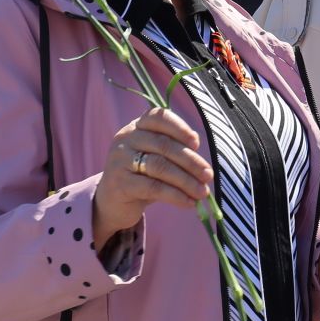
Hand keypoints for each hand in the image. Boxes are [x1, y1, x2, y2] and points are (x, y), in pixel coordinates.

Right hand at [94, 109, 214, 244]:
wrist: (111, 203)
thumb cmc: (140, 176)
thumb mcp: (156, 158)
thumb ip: (174, 149)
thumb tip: (197, 146)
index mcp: (136, 126)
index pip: (158, 118)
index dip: (179, 128)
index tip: (196, 143)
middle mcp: (126, 139)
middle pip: (164, 145)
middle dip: (190, 161)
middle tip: (208, 175)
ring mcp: (120, 160)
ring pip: (160, 167)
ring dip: (186, 180)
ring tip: (202, 192)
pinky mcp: (120, 183)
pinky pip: (153, 187)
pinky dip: (175, 196)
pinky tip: (189, 202)